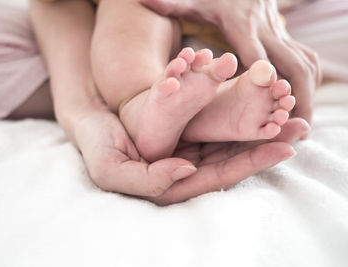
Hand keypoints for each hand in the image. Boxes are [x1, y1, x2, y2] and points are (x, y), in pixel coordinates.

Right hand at [71, 108, 303, 204]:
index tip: (279, 148)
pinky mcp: (188, 132)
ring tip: (290, 115)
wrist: (92, 124)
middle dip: (264, 146)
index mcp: (172, 186)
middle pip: (232, 160)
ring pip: (230, 141)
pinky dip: (239, 116)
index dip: (249, 163)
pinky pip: (218, 125)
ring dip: (259, 129)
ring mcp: (189, 149)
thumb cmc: (99, 148)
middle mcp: (186, 170)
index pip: (217, 178)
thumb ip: (148, 180)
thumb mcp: (112, 169)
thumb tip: (188, 170)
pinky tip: (260, 105)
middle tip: (298, 128)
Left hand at [141, 0, 321, 123]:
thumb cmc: (214, 0)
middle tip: (298, 124)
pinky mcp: (284, 42)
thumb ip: (170, 4)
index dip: (266, 77)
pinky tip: (304, 105)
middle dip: (296, 93)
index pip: (257, 56)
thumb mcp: (193, 2)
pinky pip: (304, 64)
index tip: (274, 98)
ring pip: (302, 66)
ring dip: (306, 92)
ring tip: (304, 123)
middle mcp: (265, 34)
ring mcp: (278, 38)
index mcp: (242, 29)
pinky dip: (307, 84)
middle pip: (290, 65)